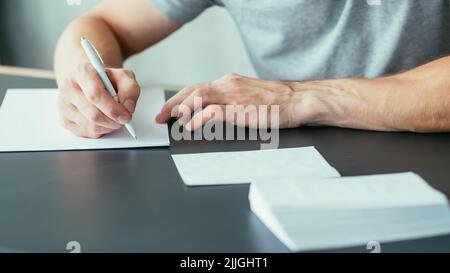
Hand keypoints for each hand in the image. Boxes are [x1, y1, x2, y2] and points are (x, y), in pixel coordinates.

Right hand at [58, 63, 140, 137]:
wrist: (89, 83)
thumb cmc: (106, 80)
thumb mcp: (123, 76)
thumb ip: (130, 88)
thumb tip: (128, 106)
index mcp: (82, 72)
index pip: (95, 94)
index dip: (113, 108)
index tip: (126, 115)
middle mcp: (69, 88)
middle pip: (94, 114)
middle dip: (114, 121)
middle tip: (125, 119)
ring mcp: (64, 106)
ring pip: (91, 126)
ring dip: (109, 126)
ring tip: (115, 118)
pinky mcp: (65, 121)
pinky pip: (87, 133)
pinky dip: (102, 130)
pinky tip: (104, 121)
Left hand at [156, 74, 314, 129]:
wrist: (298, 100)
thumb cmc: (278, 102)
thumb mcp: (249, 97)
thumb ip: (231, 102)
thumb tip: (214, 113)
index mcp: (229, 83)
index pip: (198, 88)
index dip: (180, 98)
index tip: (170, 108)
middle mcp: (228, 85)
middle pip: (192, 90)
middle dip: (173, 103)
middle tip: (160, 115)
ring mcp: (233, 96)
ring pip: (198, 97)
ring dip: (181, 109)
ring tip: (169, 120)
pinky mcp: (240, 109)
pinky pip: (212, 112)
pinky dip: (198, 119)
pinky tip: (191, 126)